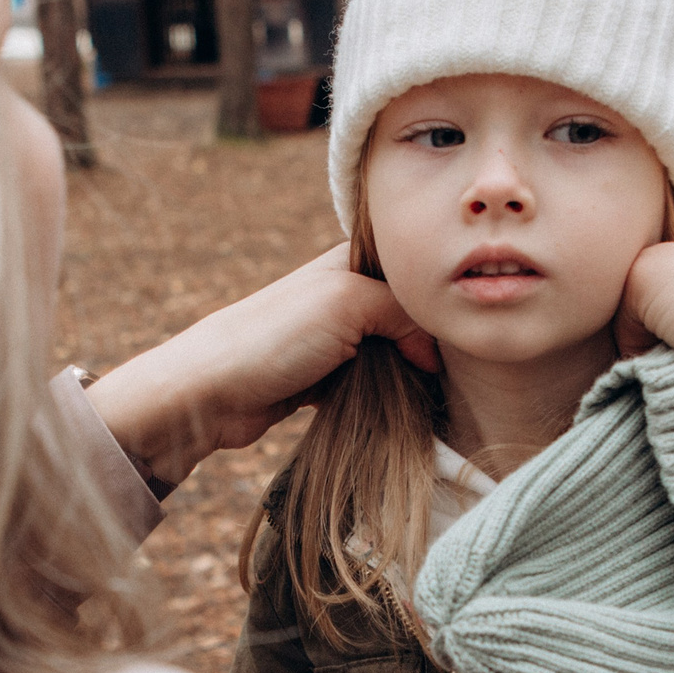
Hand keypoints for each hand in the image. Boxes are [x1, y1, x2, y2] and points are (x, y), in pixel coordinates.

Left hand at [87, 245, 440, 486]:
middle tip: (454, 366)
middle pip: (407, 316)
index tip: (465, 323)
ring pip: (391, 354)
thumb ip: (403, 312)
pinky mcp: (321, 380)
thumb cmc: (271, 337)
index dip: (439, 298)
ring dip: (406, 374)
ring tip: (433, 390)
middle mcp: (343, 296)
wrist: (208, 393)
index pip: (413, 272)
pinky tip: (404, 410)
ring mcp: (333, 340)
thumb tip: (434, 353)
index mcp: (349, 262)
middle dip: (427, 340)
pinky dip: (384, 397)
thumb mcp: (348, 302)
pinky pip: (370, 386)